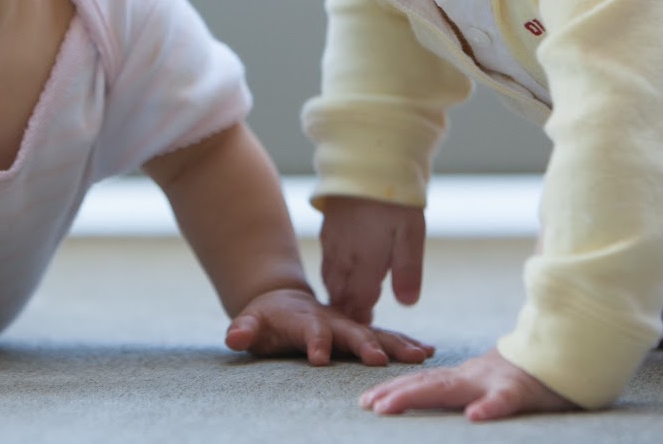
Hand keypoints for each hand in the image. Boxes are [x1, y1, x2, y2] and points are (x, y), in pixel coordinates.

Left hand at [224, 286, 434, 366]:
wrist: (284, 302)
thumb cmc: (265, 319)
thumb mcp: (251, 323)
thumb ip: (244, 330)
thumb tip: (234, 337)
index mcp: (305, 319)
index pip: (310, 330)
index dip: (314, 342)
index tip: (319, 359)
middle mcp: (333, 319)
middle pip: (351, 331)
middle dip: (365, 344)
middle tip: (378, 359)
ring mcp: (350, 324)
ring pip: (376, 332)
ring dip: (397, 344)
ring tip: (420, 354)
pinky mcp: (362, 332)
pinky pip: (387, 337)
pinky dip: (406, 343)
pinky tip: (428, 352)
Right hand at [318, 196, 425, 322]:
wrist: (367, 161)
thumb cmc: (395, 198)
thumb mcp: (411, 234)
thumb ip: (407, 270)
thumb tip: (407, 304)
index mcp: (365, 262)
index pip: (359, 301)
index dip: (363, 316)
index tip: (367, 328)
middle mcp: (345, 256)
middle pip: (341, 293)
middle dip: (348, 310)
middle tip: (355, 324)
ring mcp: (333, 242)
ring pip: (330, 278)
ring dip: (338, 294)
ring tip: (347, 305)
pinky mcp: (328, 229)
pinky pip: (326, 261)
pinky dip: (332, 275)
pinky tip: (339, 274)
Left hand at [359, 348, 579, 421]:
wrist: (570, 353)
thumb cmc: (530, 376)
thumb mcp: (494, 384)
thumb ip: (471, 390)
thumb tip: (445, 400)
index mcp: (468, 379)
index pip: (425, 383)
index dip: (395, 390)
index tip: (366, 401)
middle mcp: (476, 377)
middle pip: (429, 385)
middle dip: (396, 394)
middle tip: (367, 406)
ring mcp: (496, 381)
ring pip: (453, 389)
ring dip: (418, 396)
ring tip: (388, 407)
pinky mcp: (523, 390)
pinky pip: (505, 400)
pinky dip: (490, 407)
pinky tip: (474, 417)